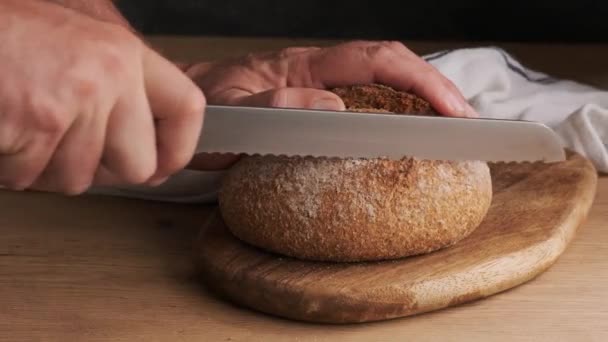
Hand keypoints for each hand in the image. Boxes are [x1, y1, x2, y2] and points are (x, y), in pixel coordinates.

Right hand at [0, 0, 204, 193]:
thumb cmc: (8, 35)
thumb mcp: (79, 40)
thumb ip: (121, 87)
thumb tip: (153, 149)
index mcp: (125, 53)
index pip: (188, 108)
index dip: (179, 147)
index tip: (163, 164)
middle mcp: (108, 76)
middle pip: (137, 165)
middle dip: (102, 169)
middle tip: (69, 145)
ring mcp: (72, 102)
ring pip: (79, 179)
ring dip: (46, 166)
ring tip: (25, 125)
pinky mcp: (34, 125)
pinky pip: (32, 178)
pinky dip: (12, 167)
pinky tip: (5, 130)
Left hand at [185, 40, 477, 169]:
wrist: (188, 111)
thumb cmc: (207, 112)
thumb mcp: (232, 113)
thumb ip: (275, 105)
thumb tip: (335, 105)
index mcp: (303, 66)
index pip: (375, 60)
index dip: (421, 81)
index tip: (452, 111)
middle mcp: (319, 72)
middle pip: (391, 65)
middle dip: (436, 89)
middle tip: (468, 125)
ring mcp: (321, 88)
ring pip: (385, 83)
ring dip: (424, 101)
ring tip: (453, 130)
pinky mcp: (319, 108)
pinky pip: (368, 104)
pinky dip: (399, 115)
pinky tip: (413, 134)